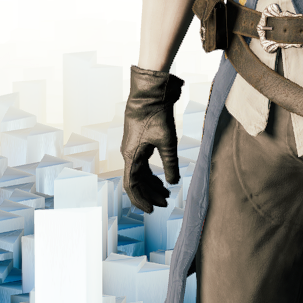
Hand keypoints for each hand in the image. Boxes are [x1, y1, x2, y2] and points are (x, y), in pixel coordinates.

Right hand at [121, 65, 183, 213]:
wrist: (149, 92)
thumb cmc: (156, 114)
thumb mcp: (167, 141)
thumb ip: (170, 163)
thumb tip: (173, 182)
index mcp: (131, 156)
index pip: (132, 185)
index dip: (141, 200)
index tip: (152, 210)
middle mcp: (129, 154)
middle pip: (137, 182)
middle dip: (150, 194)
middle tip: (166, 203)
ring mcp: (134, 148)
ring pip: (141, 173)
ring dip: (152, 185)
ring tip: (167, 194)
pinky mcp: (140, 142)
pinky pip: (143, 164)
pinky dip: (153, 174)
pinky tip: (164, 179)